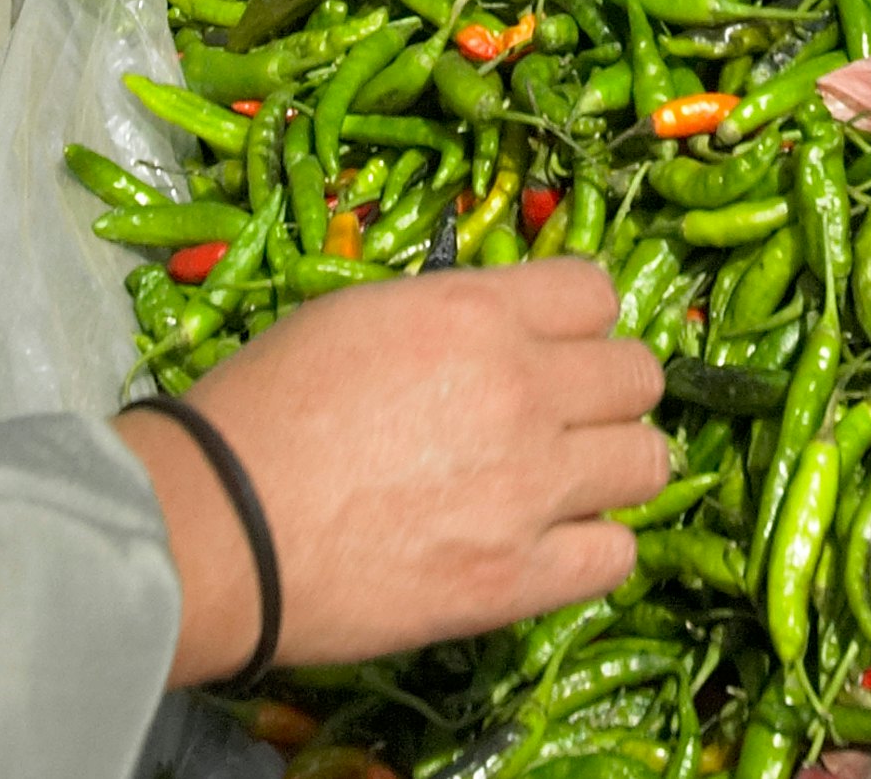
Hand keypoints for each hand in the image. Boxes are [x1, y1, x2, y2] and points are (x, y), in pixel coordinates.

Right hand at [119, 261, 663, 678]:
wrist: (222, 524)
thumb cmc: (264, 405)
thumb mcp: (358, 315)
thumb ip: (449, 318)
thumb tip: (494, 334)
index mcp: (478, 314)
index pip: (595, 291)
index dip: (580, 318)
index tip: (558, 344)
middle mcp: (524, 389)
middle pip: (638, 374)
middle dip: (610, 390)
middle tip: (569, 415)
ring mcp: (530, 489)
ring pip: (648, 462)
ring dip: (615, 467)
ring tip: (572, 483)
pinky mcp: (518, 580)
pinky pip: (615, 557)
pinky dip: (593, 549)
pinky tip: (552, 546)